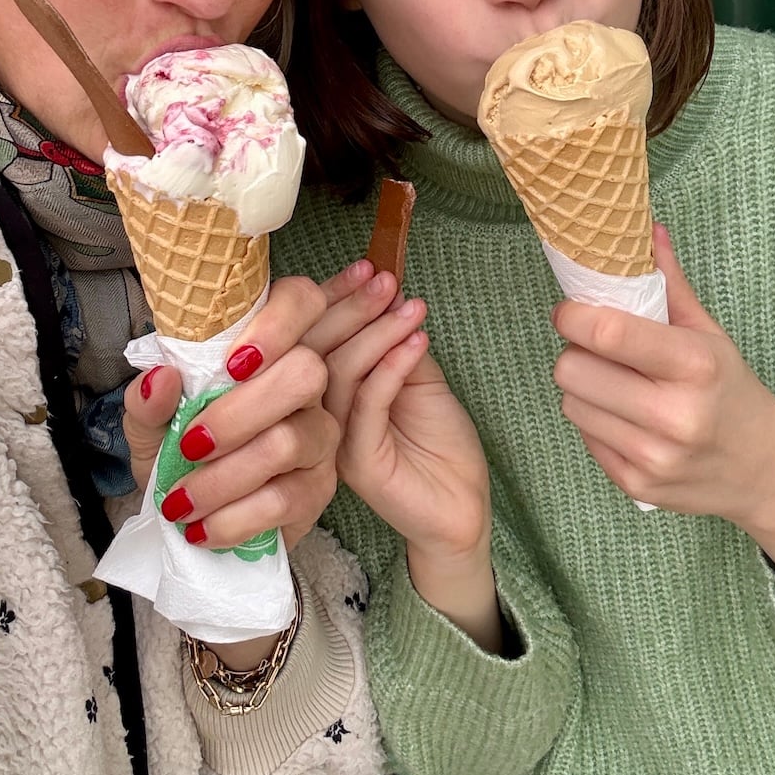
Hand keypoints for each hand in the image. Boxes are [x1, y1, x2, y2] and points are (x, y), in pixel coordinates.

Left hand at [123, 276, 337, 552]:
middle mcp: (305, 384)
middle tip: (190, 445)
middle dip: (241, 412)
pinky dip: (235, 517)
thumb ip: (148, 401)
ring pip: (290, 441)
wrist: (189, 516)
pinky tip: (204, 528)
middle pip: (305, 373)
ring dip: (225, 477)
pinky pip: (286, 498)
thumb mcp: (149, 426)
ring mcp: (320, 435)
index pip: (301, 301)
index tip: (232, 364)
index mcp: (266, 348)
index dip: (279, 322)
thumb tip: (160, 378)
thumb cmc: (176, 453)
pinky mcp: (319, 488)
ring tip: (180, 502)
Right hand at [305, 263, 491, 565]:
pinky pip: (367, 405)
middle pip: (313, 352)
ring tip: (409, 308)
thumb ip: (393, 344)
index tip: (365, 266)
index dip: (334, 300)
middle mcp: (316, 416)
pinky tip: (416, 342)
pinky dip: (391, 367)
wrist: (462, 507)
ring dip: (377, 333)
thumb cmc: (438, 443)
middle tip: (383, 281)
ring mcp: (331, 441)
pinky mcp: (355, 463)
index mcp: (322, 393)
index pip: (313, 338)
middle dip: (351, 309)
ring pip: (338, 375)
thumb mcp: (416, 379)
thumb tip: (385, 296)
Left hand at [552, 223, 774, 598]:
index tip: (569, 311)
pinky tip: (626, 418)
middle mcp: (673, 414)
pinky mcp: (636, 486)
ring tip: (616, 384)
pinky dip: (595, 423)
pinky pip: (583, 437)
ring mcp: (653, 456)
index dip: (573, 316)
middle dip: (576, 354)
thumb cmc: (730, 390)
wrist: (765, 469)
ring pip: (570, 404)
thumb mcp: (708, 333)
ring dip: (583, 389)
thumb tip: (646, 229)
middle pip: (572, 370)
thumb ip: (669, 283)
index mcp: (693, 365)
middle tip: (598, 351)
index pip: (608, 333)